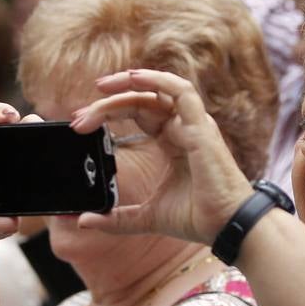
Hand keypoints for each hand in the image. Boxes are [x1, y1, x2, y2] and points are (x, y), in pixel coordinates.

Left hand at [70, 69, 253, 243]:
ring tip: (101, 88)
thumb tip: (84, 221)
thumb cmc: (198, 217)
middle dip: (108, 104)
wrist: (225, 227)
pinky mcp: (201, 127)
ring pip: (158, 91)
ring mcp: (194, 124)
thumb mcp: (147, 217)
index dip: (109, 113)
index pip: (138, 113)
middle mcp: (184, 127)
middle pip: (142, 100)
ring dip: (128, 84)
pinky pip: (181, 91)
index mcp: (174, 141)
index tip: (81, 125)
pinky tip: (132, 78)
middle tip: (78, 117)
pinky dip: (157, 80)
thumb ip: (116, 218)